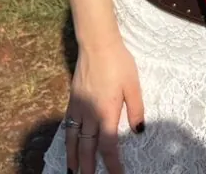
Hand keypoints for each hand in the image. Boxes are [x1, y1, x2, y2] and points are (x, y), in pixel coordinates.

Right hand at [64, 40, 144, 173]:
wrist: (97, 45)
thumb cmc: (119, 63)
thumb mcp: (133, 85)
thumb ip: (136, 109)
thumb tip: (138, 131)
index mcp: (106, 112)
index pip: (108, 146)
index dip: (112, 164)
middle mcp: (89, 114)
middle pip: (87, 148)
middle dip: (88, 167)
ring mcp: (78, 108)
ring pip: (73, 139)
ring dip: (73, 157)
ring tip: (73, 171)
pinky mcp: (72, 100)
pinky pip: (68, 126)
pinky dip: (67, 140)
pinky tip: (68, 144)